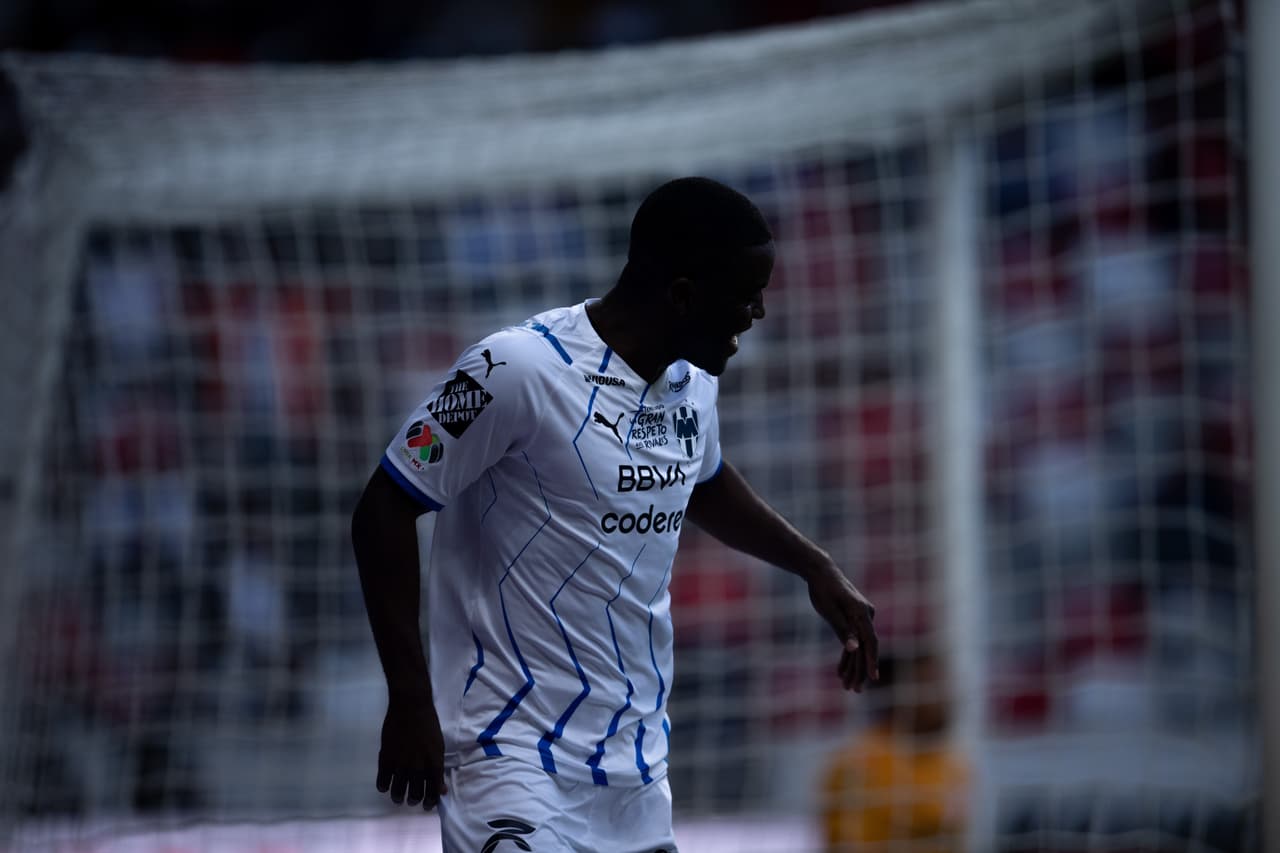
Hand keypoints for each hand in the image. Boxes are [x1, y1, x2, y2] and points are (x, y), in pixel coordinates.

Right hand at [376, 692, 446, 808]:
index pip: (433, 790)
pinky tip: (385, 786)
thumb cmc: (428, 724)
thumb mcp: (439, 746)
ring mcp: (401, 763)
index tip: (427, 805)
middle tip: (412, 800)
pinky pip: (383, 781)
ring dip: (398, 797)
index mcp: (434, 763)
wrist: (411, 706)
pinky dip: (384, 787)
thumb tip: (441, 790)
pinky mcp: (386, 758)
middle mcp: (418, 766)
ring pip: (398, 791)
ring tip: (398, 797)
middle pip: (415, 793)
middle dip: (414, 800)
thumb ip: (438, 768)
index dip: (430, 801)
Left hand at [806, 565, 878, 692]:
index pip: (870, 641)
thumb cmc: (823, 590)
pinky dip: (848, 655)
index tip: (873, 677)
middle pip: (865, 647)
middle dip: (859, 670)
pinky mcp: (853, 620)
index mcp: (862, 613)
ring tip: (847, 686)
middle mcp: (866, 615)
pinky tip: (841, 671)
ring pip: (860, 646)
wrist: (820, 572)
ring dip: (853, 666)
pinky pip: (853, 640)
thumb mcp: (830, 611)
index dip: (872, 660)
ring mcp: (861, 618)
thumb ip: (843, 630)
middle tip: (854, 690)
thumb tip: (854, 649)